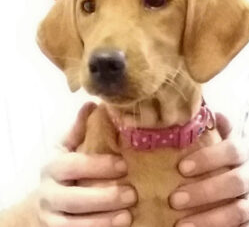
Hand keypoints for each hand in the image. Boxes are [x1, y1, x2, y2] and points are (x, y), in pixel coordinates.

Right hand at [38, 102, 136, 226]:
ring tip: (128, 216)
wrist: (46, 198)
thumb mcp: (68, 146)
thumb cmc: (65, 167)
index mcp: (52, 166)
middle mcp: (48, 192)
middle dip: (104, 197)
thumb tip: (92, 103)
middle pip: (73, 199)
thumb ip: (80, 129)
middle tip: (132, 194)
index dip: (98, 166)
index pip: (72, 165)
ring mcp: (50, 216)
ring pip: (73, 224)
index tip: (124, 165)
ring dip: (102, 221)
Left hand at [170, 113, 248, 226]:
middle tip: (174, 199)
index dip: (208, 158)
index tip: (182, 168)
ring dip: (209, 219)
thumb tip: (211, 111)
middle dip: (204, 191)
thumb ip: (217, 130)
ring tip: (182, 225)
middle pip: (235, 182)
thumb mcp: (221, 143)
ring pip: (239, 211)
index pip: (232, 150)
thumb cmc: (226, 162)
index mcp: (244, 152)